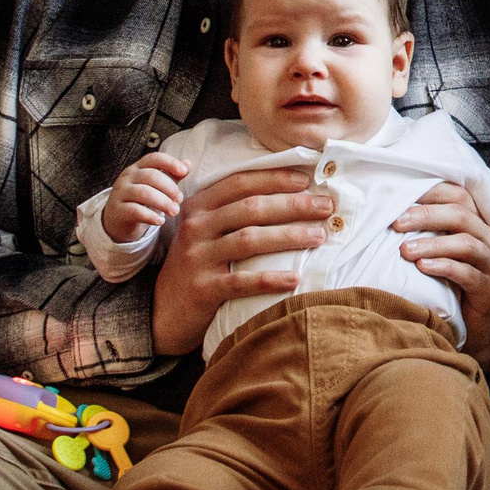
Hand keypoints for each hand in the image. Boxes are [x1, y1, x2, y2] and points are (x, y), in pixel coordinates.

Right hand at [103, 150, 189, 244]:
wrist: (118, 221)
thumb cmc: (141, 201)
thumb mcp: (156, 187)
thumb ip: (171, 176)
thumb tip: (188, 163)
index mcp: (138, 168)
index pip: (153, 158)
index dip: (170, 162)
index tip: (184, 172)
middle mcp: (127, 177)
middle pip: (151, 176)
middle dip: (169, 187)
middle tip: (180, 199)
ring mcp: (120, 193)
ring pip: (143, 193)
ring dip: (163, 202)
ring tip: (174, 211)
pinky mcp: (118, 211)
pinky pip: (135, 211)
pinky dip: (150, 216)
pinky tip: (160, 221)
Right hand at [149, 165, 335, 355]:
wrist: (163, 311)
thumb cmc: (197, 265)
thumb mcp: (205, 231)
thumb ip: (232, 211)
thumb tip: (288, 193)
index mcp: (198, 206)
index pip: (240, 183)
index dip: (275, 179)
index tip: (307, 180)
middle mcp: (196, 227)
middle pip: (251, 208)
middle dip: (293, 205)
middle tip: (326, 207)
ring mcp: (198, 257)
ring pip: (250, 239)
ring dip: (290, 236)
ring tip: (319, 236)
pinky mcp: (203, 289)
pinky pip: (242, 281)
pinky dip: (271, 278)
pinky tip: (295, 277)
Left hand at [394, 179, 489, 368]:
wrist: (471, 327)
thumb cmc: (447, 284)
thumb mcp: (435, 252)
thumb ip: (424, 230)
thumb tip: (388, 211)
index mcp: (476, 223)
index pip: (458, 195)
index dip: (431, 192)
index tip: (400, 195)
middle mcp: (488, 238)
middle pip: (461, 215)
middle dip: (426, 216)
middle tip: (396, 223)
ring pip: (465, 243)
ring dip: (432, 244)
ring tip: (404, 250)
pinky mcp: (489, 288)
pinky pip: (467, 273)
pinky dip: (443, 267)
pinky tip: (421, 268)